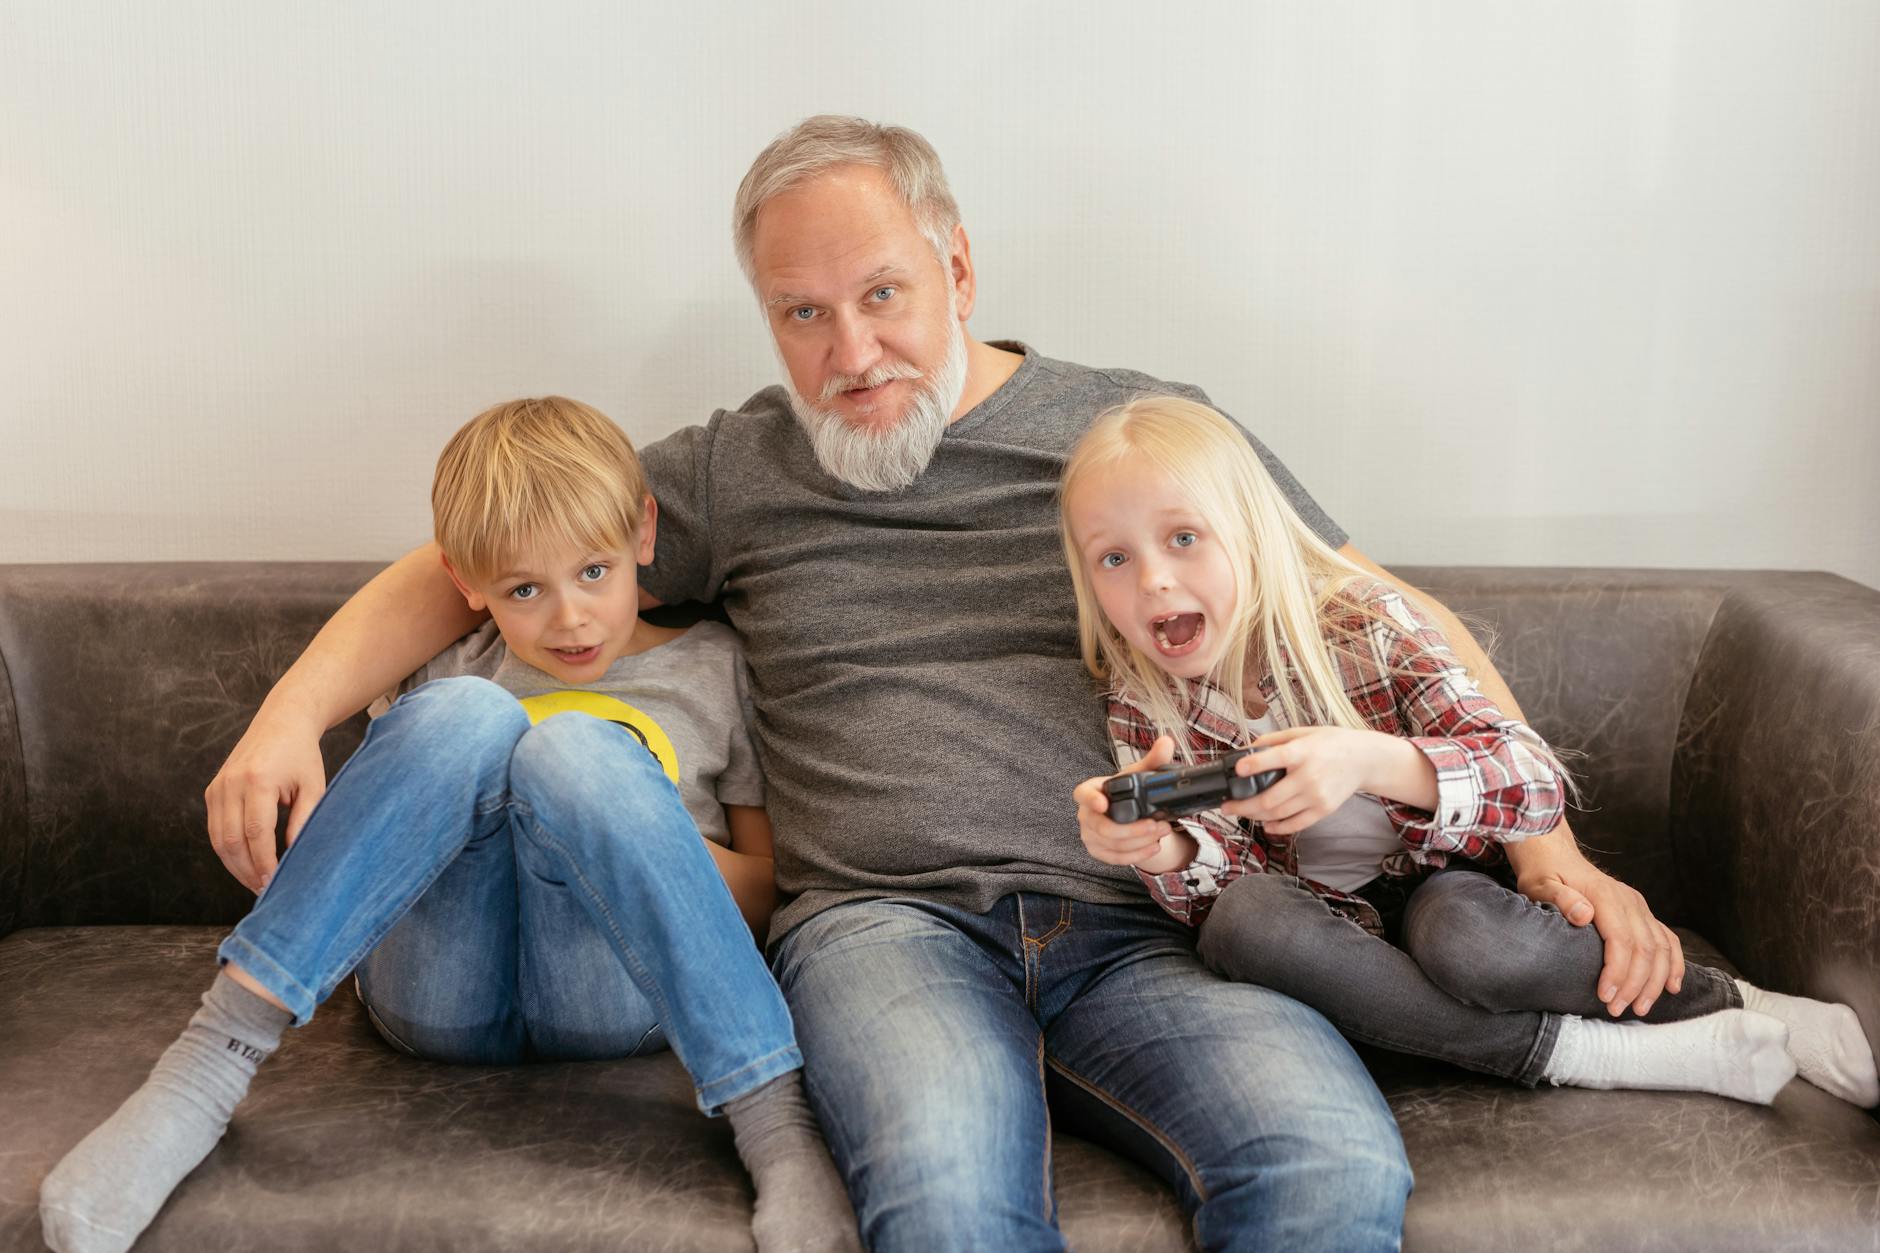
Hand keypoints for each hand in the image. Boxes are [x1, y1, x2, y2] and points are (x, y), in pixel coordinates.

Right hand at [204, 704, 328, 892]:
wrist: (281, 723)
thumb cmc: (302, 756)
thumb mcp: (314, 786)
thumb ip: (304, 820)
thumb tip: (296, 857)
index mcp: (258, 780)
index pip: (256, 833)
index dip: (264, 863)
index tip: (274, 883)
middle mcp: (231, 784)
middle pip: (232, 841)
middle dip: (247, 871)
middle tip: (264, 890)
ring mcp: (217, 787)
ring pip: (218, 839)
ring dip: (235, 866)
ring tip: (255, 882)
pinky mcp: (212, 791)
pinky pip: (215, 829)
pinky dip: (227, 850)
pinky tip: (245, 864)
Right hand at [1075, 735, 1184, 867]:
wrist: (1129, 814)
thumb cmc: (1128, 791)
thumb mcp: (1140, 775)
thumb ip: (1153, 760)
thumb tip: (1167, 742)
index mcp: (1092, 791)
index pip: (1082, 794)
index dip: (1090, 800)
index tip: (1104, 804)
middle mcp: (1086, 815)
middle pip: (1102, 827)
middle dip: (1132, 829)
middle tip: (1158, 824)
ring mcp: (1091, 836)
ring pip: (1113, 845)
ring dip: (1141, 841)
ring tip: (1162, 832)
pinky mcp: (1100, 852)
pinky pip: (1116, 858)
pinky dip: (1137, 855)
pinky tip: (1153, 847)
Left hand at [1223, 726, 1387, 835]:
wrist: (1364, 759)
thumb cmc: (1331, 744)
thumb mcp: (1302, 732)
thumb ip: (1273, 740)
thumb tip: (1245, 750)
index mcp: (1302, 752)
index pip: (1274, 759)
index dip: (1252, 765)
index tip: (1236, 770)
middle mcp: (1309, 776)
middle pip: (1269, 798)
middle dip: (1243, 805)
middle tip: (1227, 806)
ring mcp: (1317, 796)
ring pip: (1278, 814)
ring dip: (1255, 816)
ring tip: (1242, 813)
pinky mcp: (1324, 810)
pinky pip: (1296, 824)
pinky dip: (1277, 827)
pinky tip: (1265, 824)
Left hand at [1516, 844, 1685, 1016]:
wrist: (1554, 854)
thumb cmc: (1544, 874)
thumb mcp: (1540, 885)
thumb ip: (1561, 898)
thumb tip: (1585, 915)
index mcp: (1605, 896)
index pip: (1621, 940)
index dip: (1617, 971)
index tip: (1605, 995)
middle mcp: (1629, 901)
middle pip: (1644, 949)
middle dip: (1635, 984)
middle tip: (1617, 1010)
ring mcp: (1639, 907)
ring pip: (1660, 948)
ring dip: (1654, 982)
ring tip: (1640, 1008)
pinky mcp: (1642, 913)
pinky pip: (1667, 939)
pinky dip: (1673, 964)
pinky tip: (1671, 986)